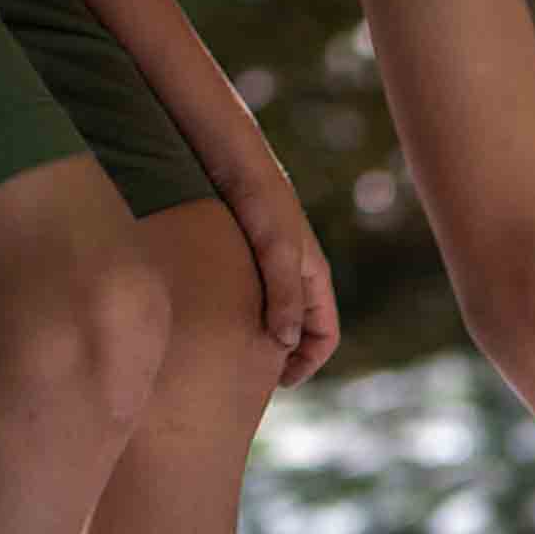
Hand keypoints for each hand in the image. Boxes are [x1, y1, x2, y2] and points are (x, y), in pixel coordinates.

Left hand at [215, 158, 338, 387]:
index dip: (307, 363)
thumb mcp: (276, 250)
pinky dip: (236, 317)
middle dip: (282, 357)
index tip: (278, 381)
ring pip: (271, 316)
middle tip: (250, 376)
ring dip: (257, 338)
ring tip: (228, 355)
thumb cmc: (259, 198)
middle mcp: (294, 276)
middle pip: (299, 332)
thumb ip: (283, 297)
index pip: (325, 336)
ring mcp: (268, 267)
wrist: (228, 153)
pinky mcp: (241, 257)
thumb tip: (284, 345)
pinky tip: (209, 323)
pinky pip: (246, 299)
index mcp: (313, 277)